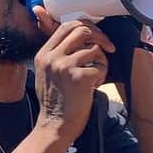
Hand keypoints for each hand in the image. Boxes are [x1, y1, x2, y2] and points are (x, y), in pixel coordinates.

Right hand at [32, 17, 114, 142]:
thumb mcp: (46, 73)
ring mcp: (65, 66)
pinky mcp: (79, 77)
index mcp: (44, 54)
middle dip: (100, 37)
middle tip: (109, 48)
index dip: (86, 28)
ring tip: (94, 77)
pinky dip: (101, 76)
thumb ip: (57, 54)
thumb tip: (79, 37)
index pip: (67, 26)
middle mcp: (52, 57)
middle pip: (82, 31)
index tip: (96, 37)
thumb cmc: (55, 102)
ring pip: (94, 49)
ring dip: (101, 62)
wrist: (55, 126)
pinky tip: (93, 87)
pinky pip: (100, 66)